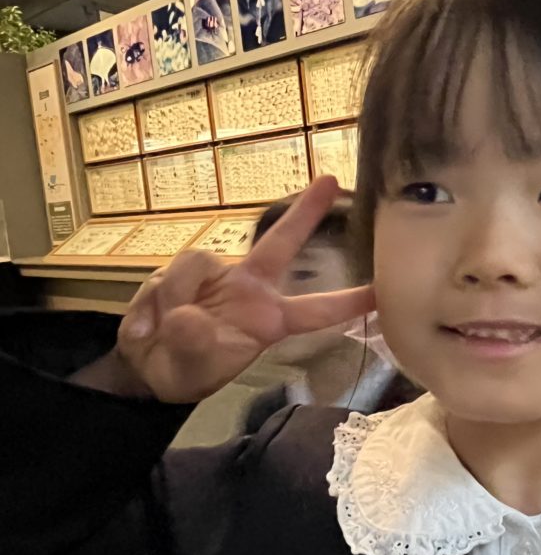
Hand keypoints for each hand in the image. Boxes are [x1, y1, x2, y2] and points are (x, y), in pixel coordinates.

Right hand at [112, 176, 373, 402]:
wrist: (146, 372)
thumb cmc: (188, 370)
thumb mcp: (195, 369)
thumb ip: (195, 344)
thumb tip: (187, 315)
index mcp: (269, 319)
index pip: (315, 310)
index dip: (347, 302)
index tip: (381, 292)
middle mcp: (248, 289)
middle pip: (279, 244)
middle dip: (304, 213)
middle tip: (330, 182)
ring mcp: (214, 278)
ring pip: (194, 264)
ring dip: (173, 297)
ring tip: (162, 332)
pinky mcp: (177, 275)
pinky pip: (161, 279)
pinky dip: (148, 307)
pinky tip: (145, 331)